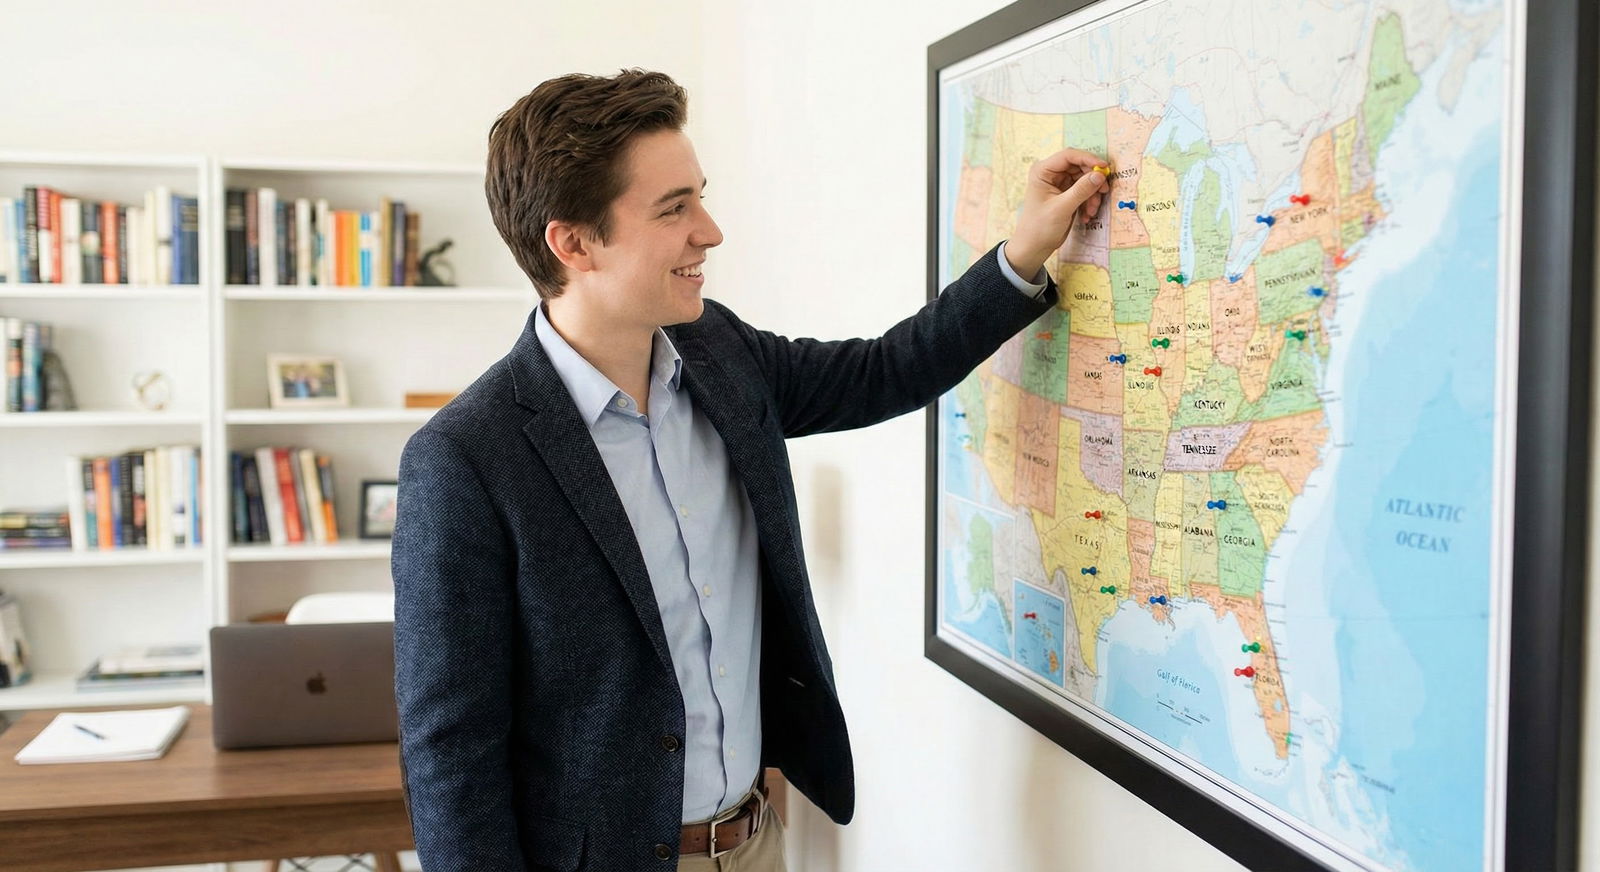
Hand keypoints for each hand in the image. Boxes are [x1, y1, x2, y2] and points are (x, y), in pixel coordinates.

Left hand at [1005, 148, 1110, 279]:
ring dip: (1092, 194)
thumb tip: (1100, 174)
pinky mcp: (1067, 194)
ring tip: (1092, 210)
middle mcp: (1051, 173)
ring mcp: (1060, 183)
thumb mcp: (1062, 208)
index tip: (1104, 167)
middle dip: (1093, 180)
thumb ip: (1081, 190)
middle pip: (1080, 166)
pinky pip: (1084, 190)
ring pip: (1085, 179)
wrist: (1034, 247)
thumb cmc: (1040, 227)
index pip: (1069, 156)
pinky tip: (1087, 215)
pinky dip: (1089, 201)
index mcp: (1042, 171)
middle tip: (1104, 191)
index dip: (1088, 159)